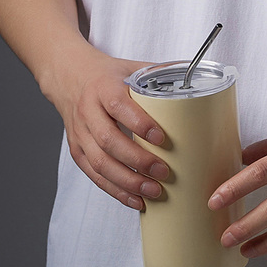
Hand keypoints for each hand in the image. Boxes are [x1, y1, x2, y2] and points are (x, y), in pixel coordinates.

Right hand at [49, 49, 172, 210]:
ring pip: (100, 163)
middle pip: (109, 141)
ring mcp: (80, 133)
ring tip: (153, 191)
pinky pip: (94, 175)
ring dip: (128, 182)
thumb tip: (197, 81)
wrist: (69, 76)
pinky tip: (135, 199)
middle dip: (138, 161)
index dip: (140, 124)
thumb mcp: (130, 68)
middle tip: (164, 172)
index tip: (162, 138)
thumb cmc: (105, 75)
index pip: (119, 107)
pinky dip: (115, 190)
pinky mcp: (77, 151)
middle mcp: (88, 111)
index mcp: (103, 88)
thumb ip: (160, 76)